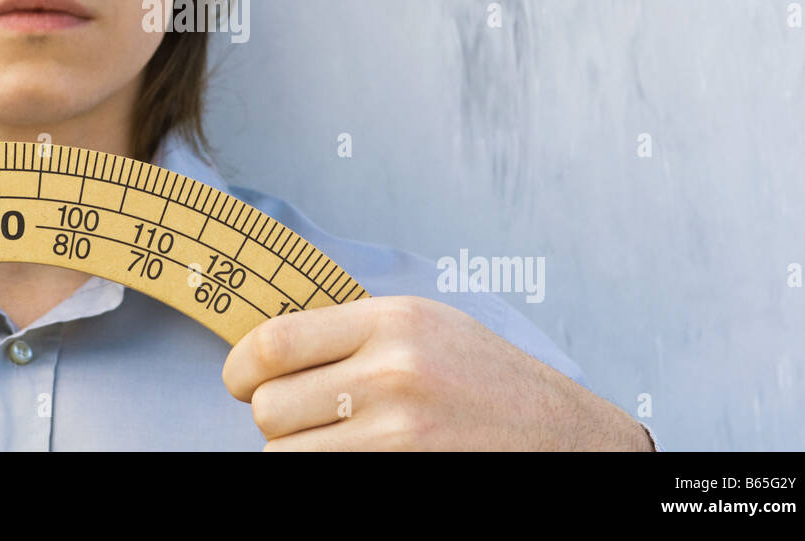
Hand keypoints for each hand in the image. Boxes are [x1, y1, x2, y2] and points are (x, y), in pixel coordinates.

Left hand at [222, 294, 651, 450]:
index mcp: (392, 321)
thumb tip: (266, 349)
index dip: (239, 370)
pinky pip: (320, 482)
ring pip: (284, 456)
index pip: (272, 343)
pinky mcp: (401, 477)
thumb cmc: (487, 379)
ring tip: (335, 442)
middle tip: (304, 419)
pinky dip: (321, 474)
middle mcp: (392, 374)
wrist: (565, 438)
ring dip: (295, 453)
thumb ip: (352, 330)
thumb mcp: (426, 325)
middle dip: (275, 420)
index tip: (241, 383)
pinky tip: (353, 459)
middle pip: (269, 409)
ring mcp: (399, 435)